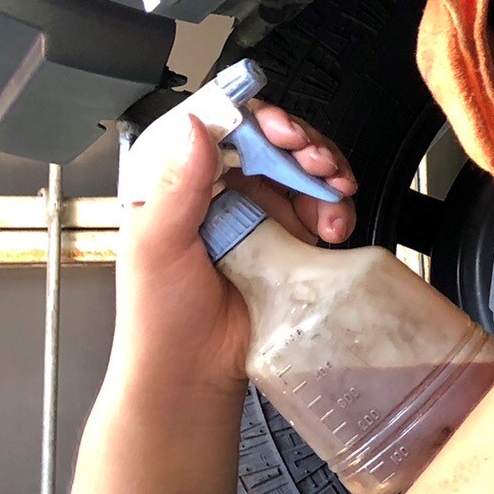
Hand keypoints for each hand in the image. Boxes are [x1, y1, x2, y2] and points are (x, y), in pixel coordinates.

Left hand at [115, 104, 357, 387]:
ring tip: (333, 189)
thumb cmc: (158, 317)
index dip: (253, 117)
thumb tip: (196, 126)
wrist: (194, 376)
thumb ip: (176, 186)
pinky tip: (334, 226)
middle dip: (302, 141)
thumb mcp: (155, 246)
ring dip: (327, 171)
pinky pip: (323, 208)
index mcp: (180, 182)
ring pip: (303, 169)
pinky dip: (338, 207)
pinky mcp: (291, 241)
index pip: (218, 126)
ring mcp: (260, 215)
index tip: (277, 130)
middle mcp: (223, 191)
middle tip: (314, 159)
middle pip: (271, 141)